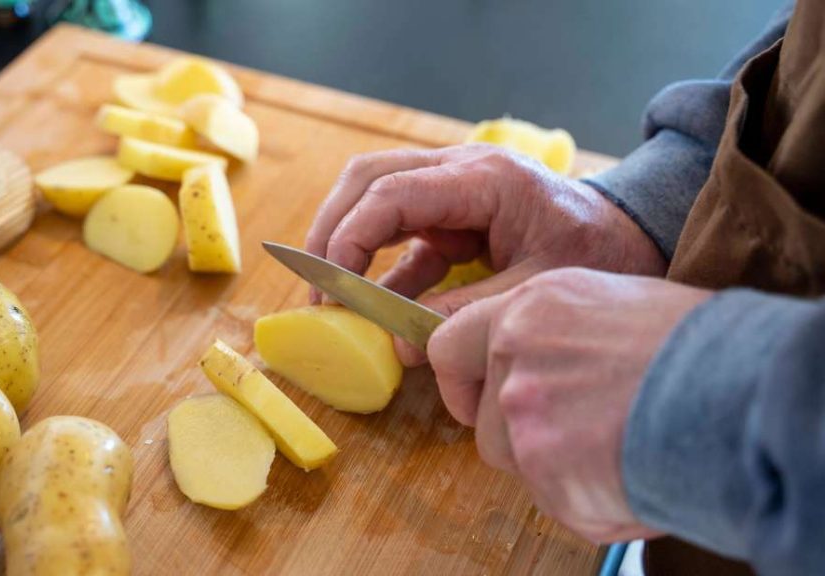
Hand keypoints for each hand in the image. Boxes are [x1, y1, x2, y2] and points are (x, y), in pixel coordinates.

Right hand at [304, 145, 666, 363]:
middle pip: (368, 178)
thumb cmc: (596, 255)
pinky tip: (372, 309)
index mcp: (483, 178)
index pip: (391, 192)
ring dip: (345, 242)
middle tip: (316, 287)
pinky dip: (380, 268)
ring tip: (329, 296)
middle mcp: (459, 171)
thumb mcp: (535, 290)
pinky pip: (401, 235)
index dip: (351, 238)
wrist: (629, 239)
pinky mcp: (451, 218)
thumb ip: (467, 312)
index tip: (333, 288)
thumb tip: (400, 345)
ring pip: (374, 196)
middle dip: (332, 230)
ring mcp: (452, 191)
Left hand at [428, 267, 710, 541]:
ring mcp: (523, 415)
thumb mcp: (613, 305)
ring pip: (513, 462)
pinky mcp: (545, 471)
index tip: (475, 396)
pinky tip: (631, 472)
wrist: (739, 389)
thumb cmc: (696, 345)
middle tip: (574, 433)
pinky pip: (554, 500)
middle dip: (517, 435)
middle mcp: (513, 356)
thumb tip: (537, 365)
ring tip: (617, 447)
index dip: (460, 381)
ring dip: (554, 468)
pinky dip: (589, 500)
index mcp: (528, 308)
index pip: (448, 346)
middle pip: (480, 419)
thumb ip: (554, 334)